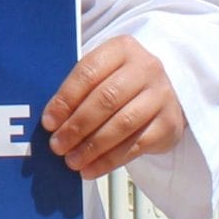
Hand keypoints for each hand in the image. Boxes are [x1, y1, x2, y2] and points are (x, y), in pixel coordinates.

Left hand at [39, 35, 184, 179]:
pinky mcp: (169, 123)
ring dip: (92, 147)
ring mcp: (161, 95)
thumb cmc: (121, 83)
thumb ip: (79, 90)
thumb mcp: (102, 74)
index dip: (66, 99)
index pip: (89, 72)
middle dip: (77, 126)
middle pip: (106, 99)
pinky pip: (136, 145)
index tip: (49, 122)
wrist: (162, 94)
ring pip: (122, 124)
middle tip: (57, 145)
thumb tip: (51, 122)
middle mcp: (146, 68)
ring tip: (72, 160)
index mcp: (122, 49)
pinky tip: (91, 169)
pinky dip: (110, 160)